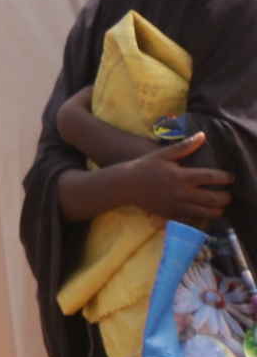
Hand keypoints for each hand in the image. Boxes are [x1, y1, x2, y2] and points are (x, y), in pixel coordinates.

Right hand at [111, 132, 232, 223]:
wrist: (125, 185)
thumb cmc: (144, 167)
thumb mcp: (163, 154)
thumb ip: (184, 146)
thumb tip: (202, 135)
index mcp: (180, 176)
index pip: (210, 177)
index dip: (225, 177)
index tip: (230, 177)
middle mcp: (181, 193)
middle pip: (213, 199)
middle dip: (225, 197)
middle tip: (227, 194)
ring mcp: (177, 206)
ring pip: (206, 213)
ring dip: (218, 210)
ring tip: (219, 205)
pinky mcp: (172, 215)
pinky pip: (194, 221)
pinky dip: (203, 218)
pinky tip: (203, 212)